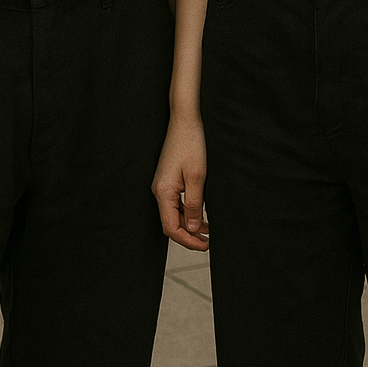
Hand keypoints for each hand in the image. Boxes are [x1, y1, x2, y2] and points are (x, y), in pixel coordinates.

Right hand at [152, 111, 209, 250]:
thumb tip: (191, 228)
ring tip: (207, 230)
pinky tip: (200, 213)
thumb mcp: (197, 178)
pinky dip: (187, 211)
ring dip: (189, 223)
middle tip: (207, 241)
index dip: (187, 240)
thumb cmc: (190, 144)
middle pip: (171, 223)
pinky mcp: (168, 180)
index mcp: (163, 191)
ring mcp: (163, 185)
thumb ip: (193, 205)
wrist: (185, 121)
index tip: (204, 245)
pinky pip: (175, 202)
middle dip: (188, 235)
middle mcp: (159, 190)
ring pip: (174, 213)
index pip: (171, 228)